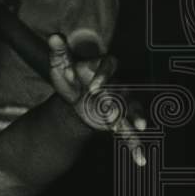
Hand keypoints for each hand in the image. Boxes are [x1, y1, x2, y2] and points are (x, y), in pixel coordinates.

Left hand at [47, 34, 146, 165]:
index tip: (93, 87)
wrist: (74, 99)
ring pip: (133, 109)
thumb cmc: (70, 79)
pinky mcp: (121, 120)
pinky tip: (139, 159)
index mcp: (104, 67)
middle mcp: (117, 83)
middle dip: (123, 98)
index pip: (109, 65)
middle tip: (118, 108)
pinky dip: (134, 144)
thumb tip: (54, 36)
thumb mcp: (61, 66)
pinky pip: (130, 132)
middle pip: (124, 88)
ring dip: (137, 118)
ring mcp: (122, 102)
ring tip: (140, 127)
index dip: (103, 75)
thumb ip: (59, 51)